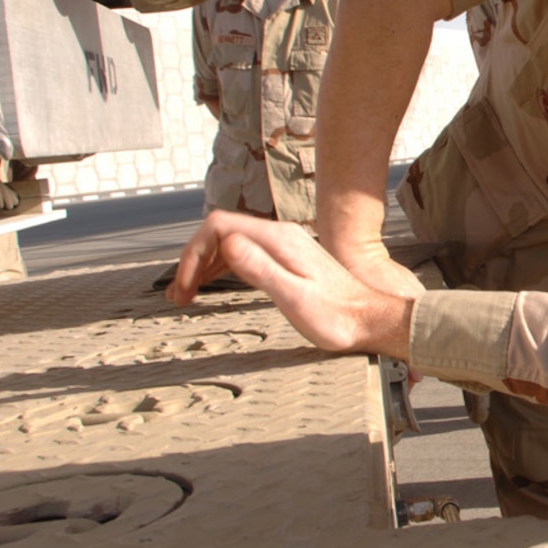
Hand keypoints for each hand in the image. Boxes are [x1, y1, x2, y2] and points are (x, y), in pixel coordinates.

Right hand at [168, 211, 417, 357]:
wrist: (370, 320)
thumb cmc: (337, 317)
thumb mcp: (294, 298)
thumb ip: (261, 269)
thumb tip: (227, 243)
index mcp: (278, 240)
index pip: (218, 226)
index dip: (193, 253)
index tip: (185, 286)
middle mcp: (279, 236)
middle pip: (219, 232)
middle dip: (192, 260)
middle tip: (177, 295)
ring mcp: (282, 246)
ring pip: (229, 243)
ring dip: (203, 265)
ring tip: (185, 295)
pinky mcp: (286, 259)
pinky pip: (242, 254)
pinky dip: (220, 267)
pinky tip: (212, 285)